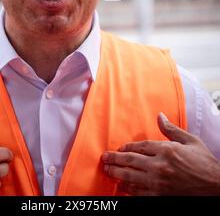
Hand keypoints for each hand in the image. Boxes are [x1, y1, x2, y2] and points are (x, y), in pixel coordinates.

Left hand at [102, 113, 219, 194]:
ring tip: (108, 171)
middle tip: (104, 158)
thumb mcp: (190, 141)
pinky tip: (121, 186)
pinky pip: (139, 193)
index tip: (120, 148)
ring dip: (117, 173)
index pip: (140, 146)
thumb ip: (171, 130)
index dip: (127, 147)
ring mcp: (159, 183)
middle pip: (131, 161)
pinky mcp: (160, 197)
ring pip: (131, 177)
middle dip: (115, 159)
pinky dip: (128, 189)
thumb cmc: (204, 163)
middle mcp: (160, 166)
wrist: (215, 188)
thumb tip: (159, 116)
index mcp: (167, 150)